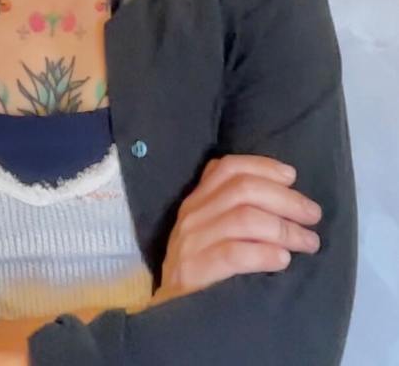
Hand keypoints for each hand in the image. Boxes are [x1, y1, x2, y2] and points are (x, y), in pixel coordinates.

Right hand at [157, 155, 322, 300]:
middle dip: (285, 199)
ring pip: (243, 218)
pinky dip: (265, 254)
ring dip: (284, 229)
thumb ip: (233, 209)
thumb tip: (284, 191)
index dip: (263, 167)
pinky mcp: (195, 271)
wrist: (171, 318)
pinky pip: (235, 254)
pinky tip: (284, 260)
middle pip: (242, 190)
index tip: (292, 176)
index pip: (228, 168)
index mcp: (197, 200)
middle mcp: (192, 214)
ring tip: (308, 242)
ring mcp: (191, 242)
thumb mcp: (210, 231)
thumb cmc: (203, 271)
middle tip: (313, 215)